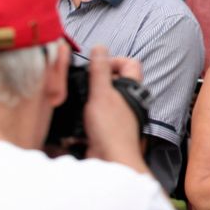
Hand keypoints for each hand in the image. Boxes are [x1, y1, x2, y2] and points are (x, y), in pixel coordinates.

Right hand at [83, 45, 146, 170]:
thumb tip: (99, 48)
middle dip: (96, 80)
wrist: (111, 161)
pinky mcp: (107, 128)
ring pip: (102, 98)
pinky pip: (95, 116)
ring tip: (80, 102)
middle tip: (84, 83)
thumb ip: (100, 71)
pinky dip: (85, 115)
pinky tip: (77, 118)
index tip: (97, 65)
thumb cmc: (112, 130)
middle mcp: (128, 100)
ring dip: (89, 99)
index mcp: (132, 88)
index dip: (114, 60)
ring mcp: (119, 115)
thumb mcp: (102, 94)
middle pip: (114, 80)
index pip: (130, 63)